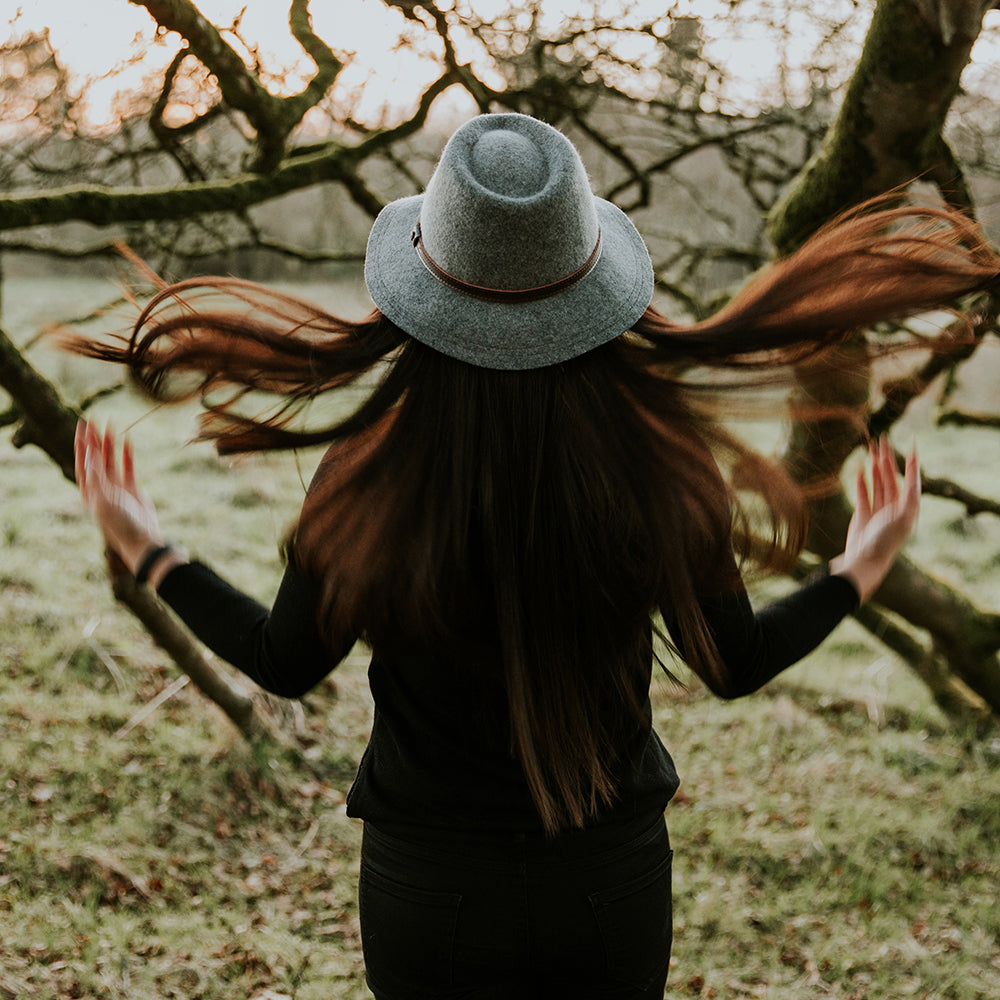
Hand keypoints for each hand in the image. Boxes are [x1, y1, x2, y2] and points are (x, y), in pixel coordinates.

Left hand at [75, 420, 163, 574]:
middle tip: (94, 419)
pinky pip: (127, 467)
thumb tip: (90, 451)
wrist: (142, 539)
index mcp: (89, 491)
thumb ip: (96, 474)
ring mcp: (117, 487)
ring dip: (110, 444)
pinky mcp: (132, 489)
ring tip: (111, 425)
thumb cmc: (120, 523)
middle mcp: (101, 487)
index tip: (82, 425)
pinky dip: (127, 454)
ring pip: (111, 460)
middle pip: (95, 458)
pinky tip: (127, 441)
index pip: (82, 462)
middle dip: (94, 439)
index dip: (82, 443)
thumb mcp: (103, 499)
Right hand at [829, 435, 920, 602]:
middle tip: (882, 439)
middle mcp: (895, 506)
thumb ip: (910, 493)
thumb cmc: (887, 540)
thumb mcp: (904, 516)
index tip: (912, 444)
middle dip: (886, 458)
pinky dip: (861, 479)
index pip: (910, 478)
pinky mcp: (863, 513)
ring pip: (877, 482)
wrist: (866, 559)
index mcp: (908, 506)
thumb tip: (915, 470)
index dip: (911, 462)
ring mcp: (879, 509)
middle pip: (891, 476)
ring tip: (870, 448)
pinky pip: (863, 492)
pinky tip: (859, 467)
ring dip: (873, 465)